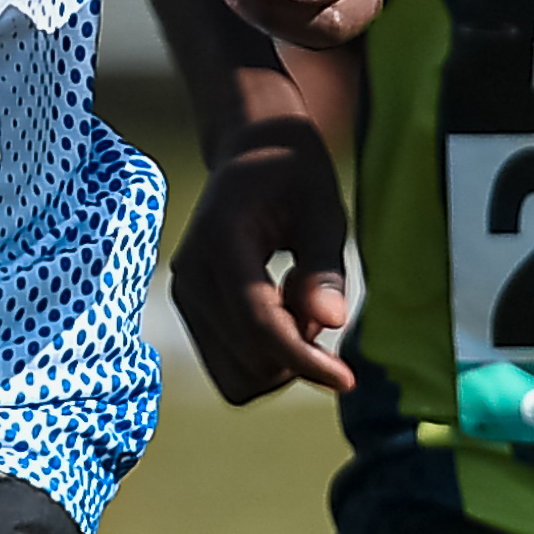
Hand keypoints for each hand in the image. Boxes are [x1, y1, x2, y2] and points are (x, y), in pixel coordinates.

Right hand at [172, 107, 354, 400]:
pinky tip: (281, 312)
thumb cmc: (295, 176)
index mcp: (220, 241)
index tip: (348, 378)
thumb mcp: (324, 209)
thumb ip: (325, 267)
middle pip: (250, 360)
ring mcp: (185, 297)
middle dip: (298, 352)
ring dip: (281, 361)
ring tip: (298, 301)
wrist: (252, 155)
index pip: (258, 323)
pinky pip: (231, 368)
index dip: (303, 359)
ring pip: (237, 378)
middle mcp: (190, 275)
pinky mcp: (192, 312)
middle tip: (320, 297)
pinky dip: (265, 359)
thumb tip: (332, 322)